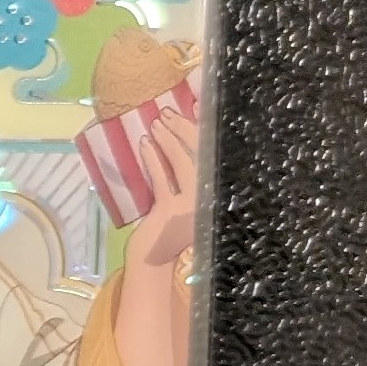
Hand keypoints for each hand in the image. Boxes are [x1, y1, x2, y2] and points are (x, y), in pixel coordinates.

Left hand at [127, 101, 203, 276]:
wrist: (154, 258)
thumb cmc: (171, 224)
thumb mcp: (189, 198)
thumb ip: (195, 173)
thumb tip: (185, 131)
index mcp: (222, 191)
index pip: (218, 152)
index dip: (207, 128)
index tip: (195, 107)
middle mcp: (213, 198)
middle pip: (203, 154)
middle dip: (185, 129)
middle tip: (168, 112)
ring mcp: (192, 207)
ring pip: (183, 164)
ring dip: (168, 141)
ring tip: (155, 124)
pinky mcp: (170, 212)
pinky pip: (161, 180)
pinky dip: (152, 160)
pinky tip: (144, 144)